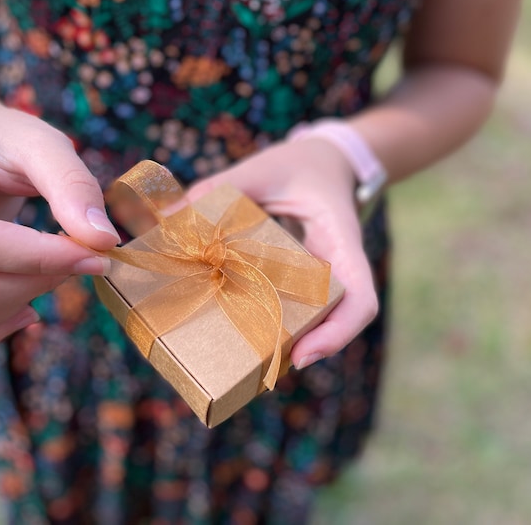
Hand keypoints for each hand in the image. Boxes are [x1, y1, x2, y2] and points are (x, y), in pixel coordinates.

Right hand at [0, 104, 119, 348]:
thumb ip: (74, 186)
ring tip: (52, 271)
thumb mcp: (42, 143)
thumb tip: (102, 240)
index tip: (96, 254)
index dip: (40, 258)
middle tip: (80, 260)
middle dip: (36, 282)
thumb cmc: (1, 143)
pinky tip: (25, 301)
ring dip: (21, 304)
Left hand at [186, 137, 379, 369]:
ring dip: (285, 342)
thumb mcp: (265, 168)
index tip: (302, 354)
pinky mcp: (304, 279)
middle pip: (335, 323)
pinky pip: (293, 307)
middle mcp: (338, 269)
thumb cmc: (299, 165)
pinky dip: (269, 321)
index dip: (337, 334)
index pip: (360, 299)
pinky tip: (233, 324)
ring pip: (316, 322)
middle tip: (261, 367)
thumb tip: (171, 214)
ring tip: (242, 359)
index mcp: (342, 242)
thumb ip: (222, 186)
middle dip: (304, 348)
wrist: (325, 162)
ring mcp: (323, 278)